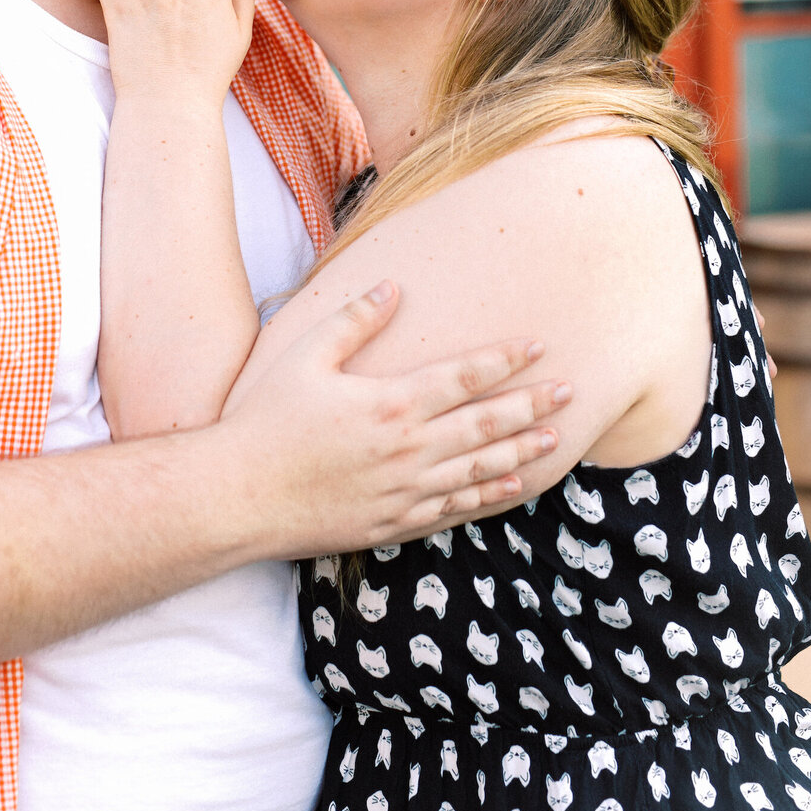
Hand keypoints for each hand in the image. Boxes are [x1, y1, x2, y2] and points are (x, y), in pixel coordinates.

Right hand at [223, 281, 570, 557]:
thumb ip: (354, 320)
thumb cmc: (267, 420)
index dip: (505, 360)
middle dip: (532, 406)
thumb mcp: (306, 356)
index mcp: (391, 402)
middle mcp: (408, 449)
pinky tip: (510, 486)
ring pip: (479, 469)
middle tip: (570, 392)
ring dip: (521, 451)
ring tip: (556, 439)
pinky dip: (488, 496)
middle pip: (485, 424)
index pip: (464, 376)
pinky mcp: (394, 522)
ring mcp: (405, 491)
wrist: (240, 496)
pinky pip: (454, 508)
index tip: (539, 346)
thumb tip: (394, 288)